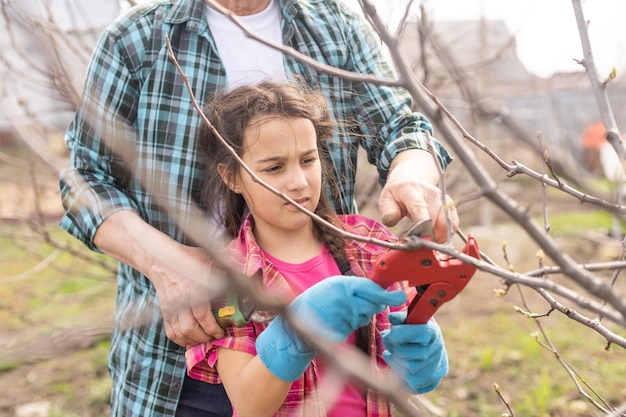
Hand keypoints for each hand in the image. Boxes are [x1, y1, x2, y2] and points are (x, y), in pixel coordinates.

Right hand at [93, 210, 224, 345]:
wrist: (162, 260)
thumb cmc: (190, 259)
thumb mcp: (210, 260)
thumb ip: (226, 270)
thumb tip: (245, 277)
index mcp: (194, 289)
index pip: (203, 316)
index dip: (213, 328)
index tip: (221, 332)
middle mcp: (181, 301)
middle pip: (191, 329)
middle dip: (205, 337)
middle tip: (214, 336)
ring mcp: (171, 308)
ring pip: (180, 333)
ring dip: (194, 340)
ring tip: (204, 338)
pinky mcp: (165, 312)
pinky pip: (170, 333)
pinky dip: (180, 340)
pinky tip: (190, 339)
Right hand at [256, 275, 406, 380]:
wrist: (295, 322)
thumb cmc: (317, 301)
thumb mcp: (332, 287)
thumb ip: (355, 288)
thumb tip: (381, 293)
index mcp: (341, 285)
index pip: (370, 288)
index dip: (386, 293)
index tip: (400, 295)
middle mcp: (343, 300)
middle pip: (372, 303)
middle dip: (376, 304)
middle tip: (376, 302)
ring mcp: (342, 317)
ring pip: (365, 316)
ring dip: (360, 314)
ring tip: (342, 310)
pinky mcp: (341, 332)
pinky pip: (355, 327)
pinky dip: (351, 324)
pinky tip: (338, 320)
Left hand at [379, 150, 458, 242]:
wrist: (410, 180)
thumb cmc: (398, 193)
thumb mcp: (386, 200)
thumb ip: (388, 212)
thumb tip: (392, 222)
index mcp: (413, 191)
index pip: (420, 208)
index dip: (421, 227)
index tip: (415, 239)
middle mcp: (433, 195)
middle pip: (439, 222)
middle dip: (428, 237)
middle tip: (414, 239)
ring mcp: (444, 201)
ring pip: (448, 227)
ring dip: (435, 237)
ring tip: (421, 235)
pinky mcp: (450, 208)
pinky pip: (452, 227)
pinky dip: (442, 235)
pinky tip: (429, 233)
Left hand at [382, 311, 448, 393]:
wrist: (429, 352)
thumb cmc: (413, 333)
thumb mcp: (408, 322)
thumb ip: (400, 318)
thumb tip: (392, 317)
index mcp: (433, 331)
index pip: (419, 332)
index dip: (400, 333)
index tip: (390, 333)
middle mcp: (438, 349)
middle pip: (407, 352)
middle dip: (394, 348)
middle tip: (389, 343)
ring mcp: (436, 367)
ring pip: (407, 367)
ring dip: (395, 360)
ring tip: (394, 353)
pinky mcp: (431, 382)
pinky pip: (409, 380)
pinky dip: (399, 371)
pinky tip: (399, 364)